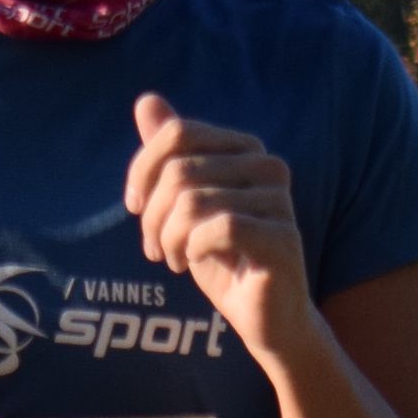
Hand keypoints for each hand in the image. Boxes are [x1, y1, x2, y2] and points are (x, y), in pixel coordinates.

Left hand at [123, 94, 310, 373]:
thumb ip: (171, 155)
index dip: (143, 169)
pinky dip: (194, 248)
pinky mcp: (281, 237)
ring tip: (175, 259)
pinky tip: (196, 262)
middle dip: (153, 215)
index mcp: (245, 149)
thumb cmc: (222, 259)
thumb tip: (146, 100)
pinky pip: (218, 228)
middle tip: (156, 248)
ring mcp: (278, 201)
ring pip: (192, 202)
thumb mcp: (186, 205)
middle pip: (180, 170)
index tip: (135, 206)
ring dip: (170, 238)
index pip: (178, 133)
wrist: (263, 317)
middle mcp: (267, 166)